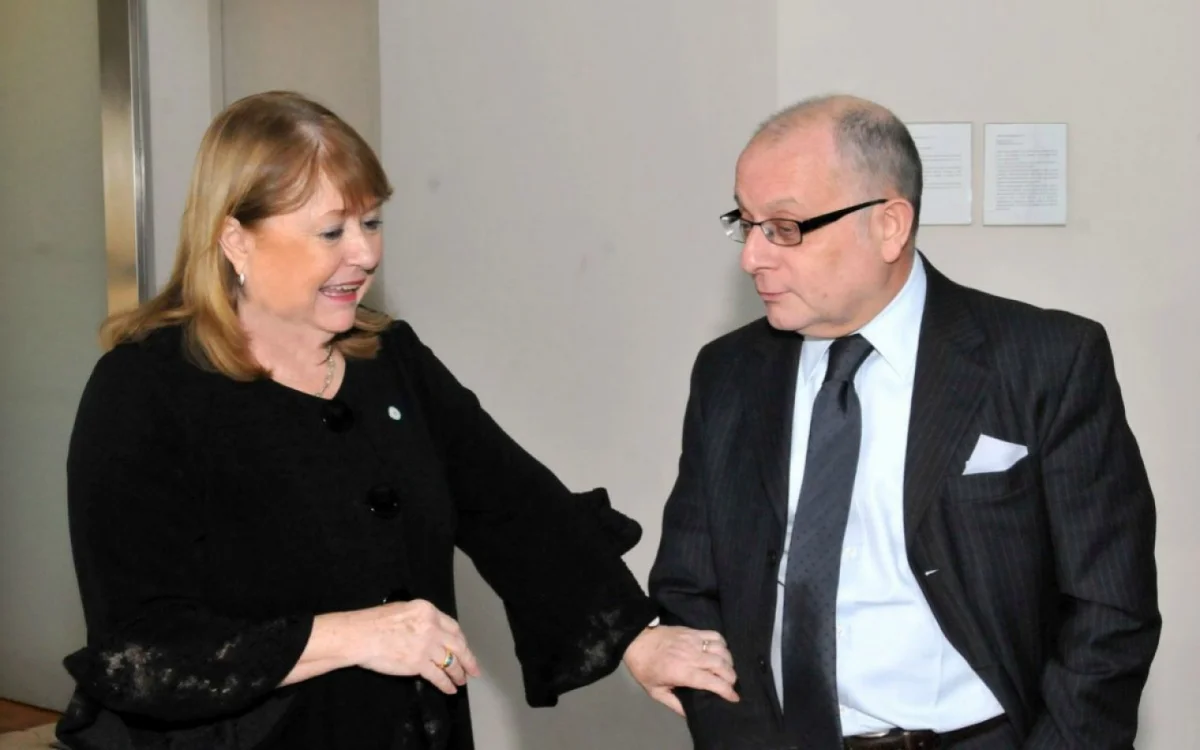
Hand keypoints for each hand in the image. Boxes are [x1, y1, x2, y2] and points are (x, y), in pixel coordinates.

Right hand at [350, 599, 481, 693]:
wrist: (360, 635)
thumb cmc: (374, 622)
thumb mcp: (403, 609)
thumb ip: (420, 619)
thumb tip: (429, 629)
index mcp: (428, 611)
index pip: (453, 627)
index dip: (461, 640)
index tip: (465, 648)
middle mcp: (432, 627)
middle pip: (458, 645)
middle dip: (469, 659)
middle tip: (474, 669)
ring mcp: (426, 646)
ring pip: (450, 662)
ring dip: (458, 673)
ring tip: (462, 680)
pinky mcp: (418, 664)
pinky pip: (438, 676)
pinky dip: (446, 684)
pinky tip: (450, 689)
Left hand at [623, 625, 738, 715]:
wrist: (635, 641)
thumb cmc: (645, 668)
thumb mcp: (655, 692)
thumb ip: (674, 704)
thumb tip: (690, 715)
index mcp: (683, 672)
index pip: (713, 682)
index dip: (727, 691)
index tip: (734, 698)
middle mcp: (691, 656)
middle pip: (722, 665)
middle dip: (731, 678)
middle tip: (731, 685)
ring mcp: (693, 641)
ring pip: (721, 650)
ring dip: (728, 661)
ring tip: (727, 670)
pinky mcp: (692, 631)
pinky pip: (715, 635)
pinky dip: (723, 644)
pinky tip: (721, 652)